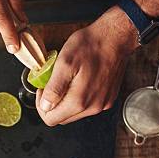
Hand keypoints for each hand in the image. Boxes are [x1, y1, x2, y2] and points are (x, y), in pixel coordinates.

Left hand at [36, 7, 139, 125]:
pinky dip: (79, 98)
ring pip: (74, 113)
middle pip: (62, 118)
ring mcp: (102, 104)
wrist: (116, 38)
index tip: (43, 90)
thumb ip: (54, 89)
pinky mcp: (108, 99)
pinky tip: (79, 82)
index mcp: (79, 101)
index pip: (51, 119)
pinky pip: (87, 106)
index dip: (41, 106)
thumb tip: (45, 106)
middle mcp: (92, 107)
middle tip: (52, 85)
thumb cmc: (90, 45)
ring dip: (65, 102)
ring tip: (66, 81)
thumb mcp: (64, 63)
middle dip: (52, 105)